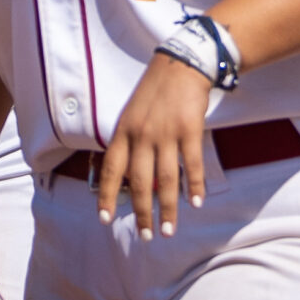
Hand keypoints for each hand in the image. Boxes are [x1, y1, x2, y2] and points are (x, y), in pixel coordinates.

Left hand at [97, 53, 212, 238]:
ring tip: (169, 230)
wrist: (181, 64)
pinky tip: (196, 203)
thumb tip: (127, 179)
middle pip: (140, 182)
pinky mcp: (190, 129)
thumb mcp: (131, 115)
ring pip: (166, 179)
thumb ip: (128, 144)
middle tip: (146, 236)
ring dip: (168, 208)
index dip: (107, 196)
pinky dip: (195, 186)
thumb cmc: (154, 92)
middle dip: (142, 213)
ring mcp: (166, 133)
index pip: (111, 170)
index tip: (104, 220)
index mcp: (123, 131)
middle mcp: (141, 135)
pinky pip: (192, 164)